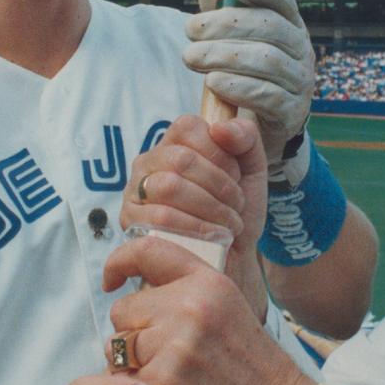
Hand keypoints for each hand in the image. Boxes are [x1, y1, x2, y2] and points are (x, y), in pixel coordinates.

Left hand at [104, 237, 312, 384]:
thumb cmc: (247, 361)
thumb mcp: (226, 305)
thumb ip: (184, 289)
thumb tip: (132, 284)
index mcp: (207, 281)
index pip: (147, 250)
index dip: (119, 262)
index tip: (112, 279)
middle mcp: (191, 305)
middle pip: (123, 308)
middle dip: (134, 331)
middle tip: (168, 352)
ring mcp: (175, 343)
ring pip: (116, 345)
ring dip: (130, 363)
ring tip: (169, 374)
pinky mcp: (161, 381)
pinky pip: (121, 380)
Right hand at [122, 116, 268, 316]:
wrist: (234, 258)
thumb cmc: (237, 211)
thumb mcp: (253, 168)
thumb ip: (245, 137)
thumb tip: (220, 128)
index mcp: (175, 143)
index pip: (188, 127)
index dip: (219, 153)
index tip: (236, 176)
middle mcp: (149, 163)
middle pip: (181, 159)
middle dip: (219, 186)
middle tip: (235, 205)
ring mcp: (135, 192)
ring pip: (169, 186)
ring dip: (210, 208)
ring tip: (228, 223)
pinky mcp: (131, 223)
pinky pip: (160, 218)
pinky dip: (196, 228)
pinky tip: (213, 237)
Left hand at [185, 0, 313, 169]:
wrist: (258, 129)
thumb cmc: (244, 73)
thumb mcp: (231, 37)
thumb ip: (219, 6)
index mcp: (291, 26)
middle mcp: (302, 50)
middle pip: (272, 27)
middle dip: (227, 24)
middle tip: (189, 29)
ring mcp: (301, 82)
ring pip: (268, 61)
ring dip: (225, 56)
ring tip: (192, 57)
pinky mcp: (292, 112)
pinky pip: (268, 95)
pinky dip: (239, 87)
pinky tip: (213, 82)